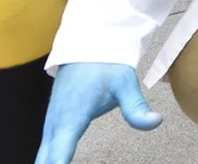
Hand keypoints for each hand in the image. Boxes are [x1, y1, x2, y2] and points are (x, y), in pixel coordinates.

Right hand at [36, 63, 159, 163]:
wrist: (88, 45)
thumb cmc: (104, 64)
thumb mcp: (124, 84)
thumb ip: (136, 107)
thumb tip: (155, 121)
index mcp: (71, 117)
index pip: (58, 154)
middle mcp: (56, 123)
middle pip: (44, 160)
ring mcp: (51, 123)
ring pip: (41, 156)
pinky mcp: (53, 122)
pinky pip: (45, 149)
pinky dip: (48, 160)